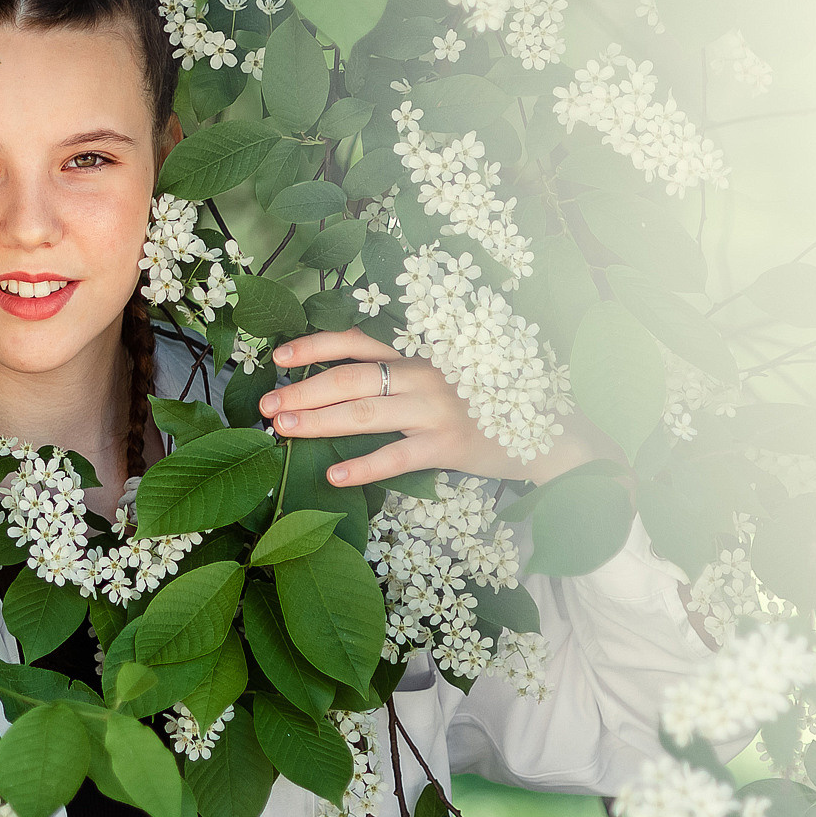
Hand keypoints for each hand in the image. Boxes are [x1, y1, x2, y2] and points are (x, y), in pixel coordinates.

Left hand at [263, 331, 610, 487]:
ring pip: (365, 414)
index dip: (316, 346)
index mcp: (421, 352)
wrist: (550, 432)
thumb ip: (403, 373)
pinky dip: (363, 467)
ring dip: (317, 422)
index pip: (359, 340)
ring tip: (281, 429)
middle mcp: (426, 375)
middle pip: (352, 377)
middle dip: (304, 389)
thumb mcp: (446, 375)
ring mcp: (437, 410)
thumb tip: (340, 382)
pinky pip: (397, 457)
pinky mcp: (449, 447)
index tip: (279, 357)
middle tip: (265, 403)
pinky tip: (333, 476)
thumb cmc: (487, 402)